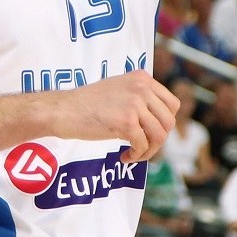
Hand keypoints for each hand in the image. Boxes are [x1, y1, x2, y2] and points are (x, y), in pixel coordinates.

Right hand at [60, 70, 177, 162]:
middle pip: (168, 122)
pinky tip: (124, 157)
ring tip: (134, 155)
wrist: (63, 110)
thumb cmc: (87, 103)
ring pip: (159, 135)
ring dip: (148, 151)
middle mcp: (142, 88)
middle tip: (143, 148)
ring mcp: (135, 104)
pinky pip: (142, 145)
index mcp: (143, 78)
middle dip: (158, 140)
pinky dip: (136, 156)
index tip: (151, 134)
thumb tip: (162, 121)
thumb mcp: (120, 89)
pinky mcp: (126, 122)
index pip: (172, 104)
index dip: (165, 124)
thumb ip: (140, 97)